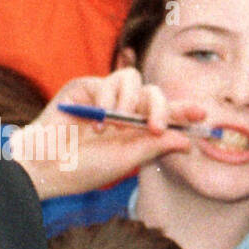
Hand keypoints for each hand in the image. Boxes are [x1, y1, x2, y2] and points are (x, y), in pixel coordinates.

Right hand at [8, 68, 204, 198]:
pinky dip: (107, 102)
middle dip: (161, 107)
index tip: (202, 114)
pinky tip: (98, 124)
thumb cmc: (83, 168)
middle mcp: (123, 110)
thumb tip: (187, 140)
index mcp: (134, 130)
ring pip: (133, 79)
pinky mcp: (86, 87)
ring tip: (117, 126)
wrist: (46, 165)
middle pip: (153, 93)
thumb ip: (155, 146)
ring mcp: (104, 97)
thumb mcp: (125, 160)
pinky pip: (108, 81)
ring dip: (130, 102)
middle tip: (155, 127)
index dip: (183, 111)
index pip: (165, 114)